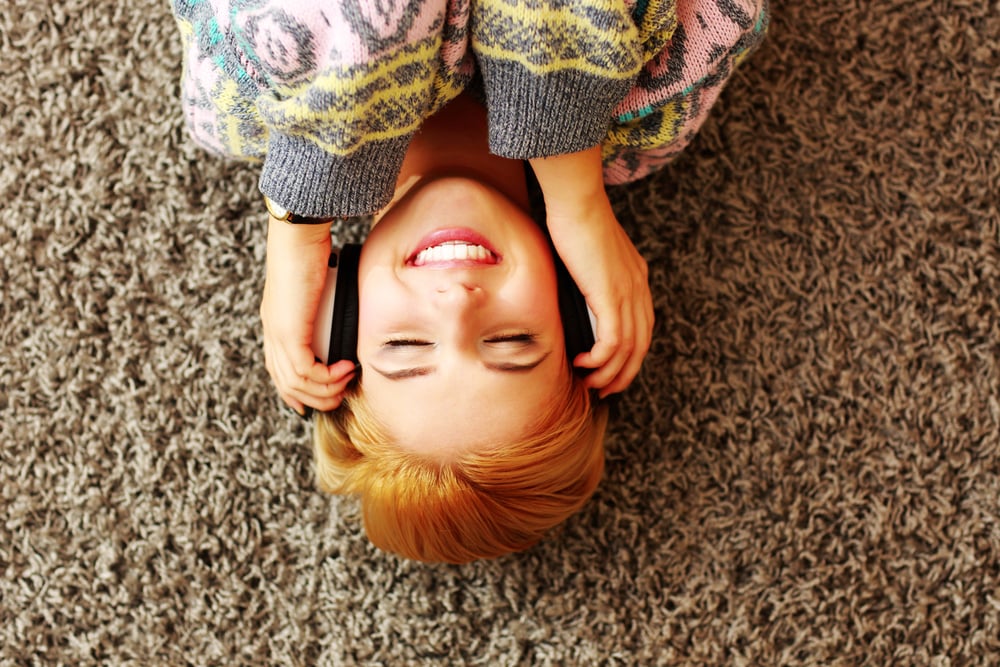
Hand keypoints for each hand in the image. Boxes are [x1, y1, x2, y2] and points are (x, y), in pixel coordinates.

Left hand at [260, 216, 356, 413]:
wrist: (299, 234)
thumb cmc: (310, 250)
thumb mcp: (318, 286)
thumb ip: (324, 307)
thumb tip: (345, 319)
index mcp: (275, 321)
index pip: (278, 368)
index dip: (295, 391)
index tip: (315, 399)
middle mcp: (272, 331)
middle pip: (285, 383)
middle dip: (314, 398)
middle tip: (339, 396)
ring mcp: (278, 333)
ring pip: (295, 382)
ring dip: (325, 390)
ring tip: (346, 382)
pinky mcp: (290, 332)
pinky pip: (305, 371)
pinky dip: (327, 377)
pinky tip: (344, 369)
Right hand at [530, 147, 652, 396]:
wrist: (578, 202)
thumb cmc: (574, 220)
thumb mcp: (588, 257)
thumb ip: (588, 279)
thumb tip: (573, 299)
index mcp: (636, 279)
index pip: (642, 327)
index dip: (629, 355)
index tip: (611, 370)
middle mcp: (638, 289)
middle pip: (640, 345)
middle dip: (624, 373)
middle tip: (604, 390)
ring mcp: (627, 293)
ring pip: (628, 349)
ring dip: (610, 373)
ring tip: (590, 384)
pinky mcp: (611, 295)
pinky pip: (613, 340)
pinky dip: (600, 359)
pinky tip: (583, 363)